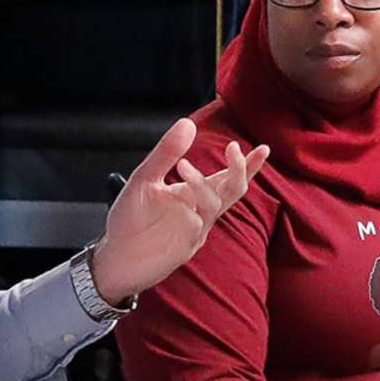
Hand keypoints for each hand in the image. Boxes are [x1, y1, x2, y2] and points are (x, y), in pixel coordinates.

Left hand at [90, 119, 268, 303]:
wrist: (115, 258)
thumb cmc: (129, 220)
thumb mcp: (143, 179)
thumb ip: (165, 153)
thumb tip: (188, 123)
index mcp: (193, 193)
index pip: (227, 177)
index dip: (248, 165)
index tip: (264, 149)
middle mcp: (199, 211)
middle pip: (232, 190)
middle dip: (238, 170)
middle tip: (232, 148)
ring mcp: (195, 229)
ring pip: (215, 204)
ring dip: (202, 184)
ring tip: (182, 167)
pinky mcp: (186, 247)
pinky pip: (197, 225)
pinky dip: (190, 210)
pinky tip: (177, 204)